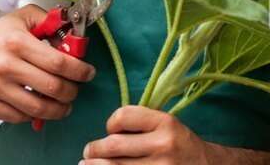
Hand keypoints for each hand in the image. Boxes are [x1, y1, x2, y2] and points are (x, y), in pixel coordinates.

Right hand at [0, 4, 95, 122]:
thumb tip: (74, 37)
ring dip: (57, 109)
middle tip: (76, 90)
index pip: (58, 62)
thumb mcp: (25, 17)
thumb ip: (51, 22)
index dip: (79, 71)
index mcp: (18, 42)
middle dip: (71, 92)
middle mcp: (5, 65)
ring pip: (36, 108)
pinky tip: (41, 107)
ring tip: (65, 105)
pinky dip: (33, 115)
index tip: (89, 73)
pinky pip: (17, 116)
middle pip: (51, 87)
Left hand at [81, 106, 209, 163]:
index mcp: (165, 123)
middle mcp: (163, 145)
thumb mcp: (168, 126)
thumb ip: (141, 125)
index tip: (110, 131)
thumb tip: (104, 136)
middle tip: (88, 152)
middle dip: (93, 150)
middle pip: (113, 145)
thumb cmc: (181, 146)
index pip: (123, 117)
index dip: (111, 123)